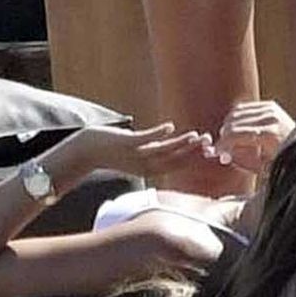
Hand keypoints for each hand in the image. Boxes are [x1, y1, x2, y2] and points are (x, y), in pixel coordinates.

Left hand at [69, 122, 217, 181]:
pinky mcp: (125, 143)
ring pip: (163, 150)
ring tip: (196, 136)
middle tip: (208, 142)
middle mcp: (144, 165)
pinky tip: (170, 126)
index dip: (193, 159)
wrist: (86, 150)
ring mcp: (135, 154)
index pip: (175, 166)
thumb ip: (151, 151)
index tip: (208, 151)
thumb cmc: (112, 151)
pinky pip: (145, 139)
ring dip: (180, 144)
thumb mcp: (136, 154)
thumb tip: (166, 142)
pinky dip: (158, 133)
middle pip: (173, 159)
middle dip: (192, 152)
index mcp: (148, 169)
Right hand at [218, 99, 295, 174]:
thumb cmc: (281, 161)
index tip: (216, 152)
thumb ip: (240, 159)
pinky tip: (236, 130)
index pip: (236, 134)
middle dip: (224, 136)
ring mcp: (271, 109)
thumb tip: (222, 154)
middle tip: (222, 148)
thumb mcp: (260, 166)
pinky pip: (244, 108)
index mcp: (269, 135)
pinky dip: (236, 118)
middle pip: (234, 122)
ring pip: (236, 113)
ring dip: (228, 127)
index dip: (223, 143)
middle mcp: (270, 118)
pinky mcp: (271, 105)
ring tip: (229, 140)